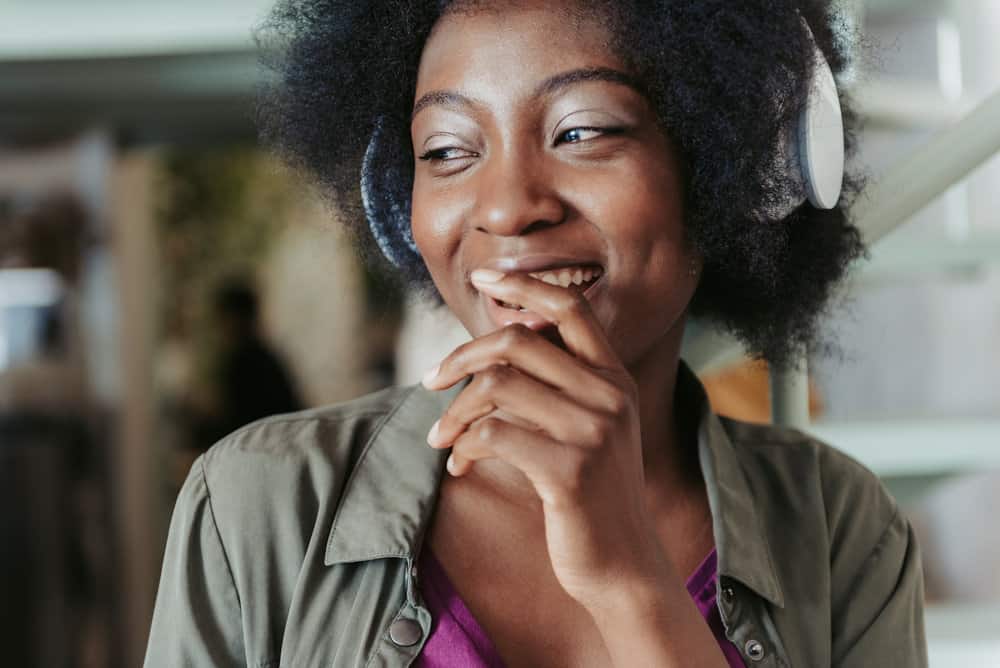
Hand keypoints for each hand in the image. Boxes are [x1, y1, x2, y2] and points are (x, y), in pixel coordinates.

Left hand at [422, 269, 673, 611]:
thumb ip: (553, 388)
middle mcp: (609, 395)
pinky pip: (494, 433)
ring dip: (455, 411)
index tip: (481, 277)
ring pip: (498, 385)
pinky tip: (460, 465)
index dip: (522, 284)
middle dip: (461, 356)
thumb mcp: (585, 430)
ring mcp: (593, 431)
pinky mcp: (570, 470)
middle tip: (430, 380)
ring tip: (442, 438)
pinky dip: (464, 445)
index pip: (570, 306)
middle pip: (517, 340)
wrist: (622, 566)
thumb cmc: (590, 495)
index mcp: (614, 377)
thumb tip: (489, 353)